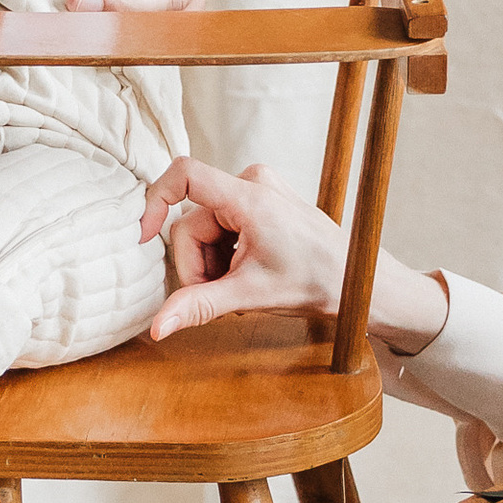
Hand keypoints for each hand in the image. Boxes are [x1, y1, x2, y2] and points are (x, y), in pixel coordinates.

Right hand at [140, 158, 448, 349]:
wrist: (359, 282)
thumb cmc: (316, 283)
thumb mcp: (250, 297)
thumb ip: (198, 306)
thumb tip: (157, 327)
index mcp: (249, 197)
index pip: (184, 174)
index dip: (154, 200)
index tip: (143, 234)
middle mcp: (252, 184)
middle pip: (192, 223)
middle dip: (198, 266)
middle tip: (220, 299)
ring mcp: (259, 191)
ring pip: (206, 230)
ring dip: (213, 265)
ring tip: (239, 291)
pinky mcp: (262, 201)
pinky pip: (223, 227)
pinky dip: (226, 256)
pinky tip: (246, 276)